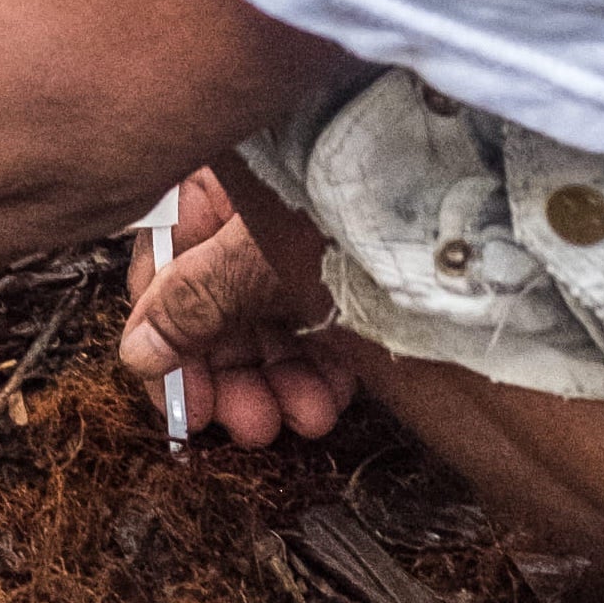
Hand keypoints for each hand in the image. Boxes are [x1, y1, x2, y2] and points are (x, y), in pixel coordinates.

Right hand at [121, 165, 357, 448]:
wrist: (466, 204)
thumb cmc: (354, 205)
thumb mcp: (260, 260)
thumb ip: (192, 304)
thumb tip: (137, 349)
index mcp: (218, 177)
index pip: (162, 265)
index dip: (163, 341)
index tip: (180, 404)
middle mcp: (253, 204)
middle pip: (215, 301)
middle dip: (231, 375)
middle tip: (245, 425)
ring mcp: (303, 235)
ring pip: (269, 322)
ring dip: (276, 383)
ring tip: (300, 419)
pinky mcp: (351, 264)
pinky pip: (318, 325)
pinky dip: (319, 369)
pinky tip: (329, 403)